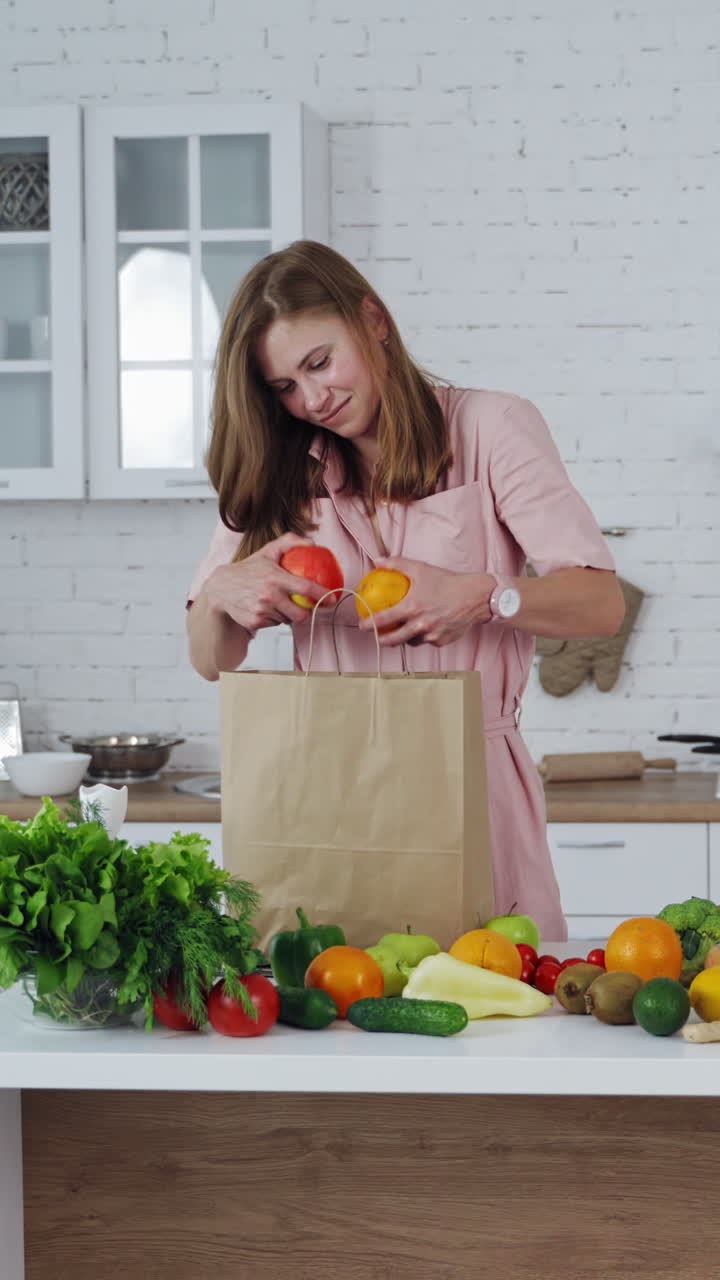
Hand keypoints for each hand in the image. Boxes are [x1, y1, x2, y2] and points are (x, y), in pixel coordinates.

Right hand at [202, 533, 329, 632]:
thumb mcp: (267, 552)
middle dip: (306, 612)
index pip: (306, 588)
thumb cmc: (247, 569)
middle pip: (300, 613)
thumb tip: (312, 543)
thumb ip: (290, 542)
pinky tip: (266, 608)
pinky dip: (274, 618)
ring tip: (278, 603)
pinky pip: (274, 624)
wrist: (220, 589)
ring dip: (287, 614)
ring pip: (287, 620)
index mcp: (275, 578)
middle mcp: (269, 595)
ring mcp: (262, 610)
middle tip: (306, 607)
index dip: (322, 595)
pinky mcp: (255, 622)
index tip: (332, 599)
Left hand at [357, 556, 495, 647]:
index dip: (369, 624)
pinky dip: (424, 636)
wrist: (476, 597)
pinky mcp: (442, 641)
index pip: (383, 620)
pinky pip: (428, 641)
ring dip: (405, 638)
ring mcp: (432, 635)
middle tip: (377, 636)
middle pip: (394, 640)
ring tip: (400, 633)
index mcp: (412, 608)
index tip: (362, 625)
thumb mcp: (421, 568)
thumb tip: (377, 560)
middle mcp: (420, 625)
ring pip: (411, 641)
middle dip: (382, 640)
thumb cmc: (448, 581)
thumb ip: (397, 564)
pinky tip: (423, 629)